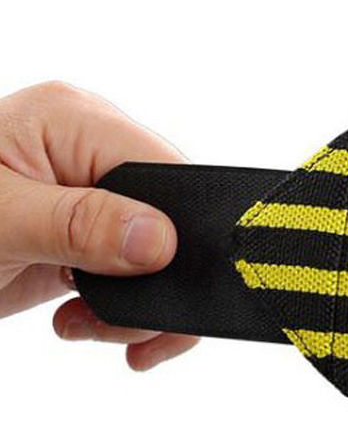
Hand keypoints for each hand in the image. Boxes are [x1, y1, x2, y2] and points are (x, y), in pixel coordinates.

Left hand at [0, 81, 197, 369]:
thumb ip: (81, 225)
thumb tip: (161, 239)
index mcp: (74, 119)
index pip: (161, 165)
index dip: (175, 224)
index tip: (166, 282)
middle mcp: (87, 147)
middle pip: (165, 209)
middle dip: (153, 273)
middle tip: (125, 326)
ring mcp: (82, 190)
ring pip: (153, 244)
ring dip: (133, 297)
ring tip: (88, 325)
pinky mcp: (74, 229)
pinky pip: (124, 263)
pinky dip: (115, 303)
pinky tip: (79, 318)